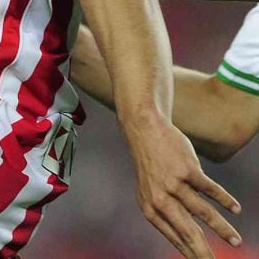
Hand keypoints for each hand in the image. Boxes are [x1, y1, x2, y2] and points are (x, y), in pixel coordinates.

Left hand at [123, 112, 240, 257]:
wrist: (144, 132)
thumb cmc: (151, 166)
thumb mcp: (151, 192)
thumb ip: (168, 213)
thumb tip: (189, 234)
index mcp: (150, 209)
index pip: (175, 238)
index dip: (191, 253)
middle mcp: (160, 200)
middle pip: (188, 232)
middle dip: (204, 252)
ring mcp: (174, 185)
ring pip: (204, 213)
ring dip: (222, 229)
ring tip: (236, 242)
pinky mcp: (186, 171)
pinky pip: (210, 190)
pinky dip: (225, 200)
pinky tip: (235, 209)